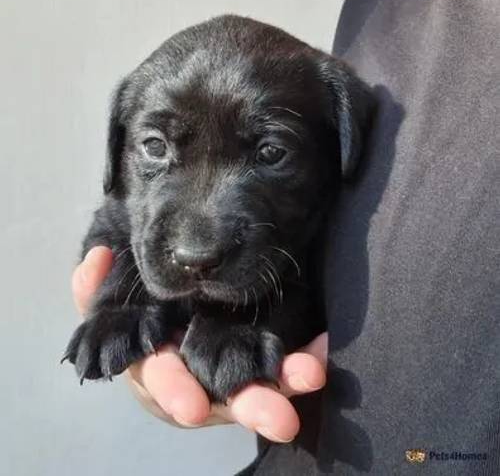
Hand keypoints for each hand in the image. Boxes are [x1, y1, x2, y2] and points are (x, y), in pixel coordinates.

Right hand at [72, 246, 327, 442]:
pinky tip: (322, 351)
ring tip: (313, 375)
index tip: (194, 408)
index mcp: (156, 363)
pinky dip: (304, 359)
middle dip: (250, 405)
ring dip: (288, 382)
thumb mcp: (108, 302)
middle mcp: (198, 374)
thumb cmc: (134, 311)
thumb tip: (97, 259)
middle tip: (279, 419)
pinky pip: (284, 363)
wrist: (170, 303)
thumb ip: (92, 287)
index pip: (163, 379)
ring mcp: (230, 370)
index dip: (176, 392)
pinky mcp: (258, 356)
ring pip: (260, 382)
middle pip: (223, 395)